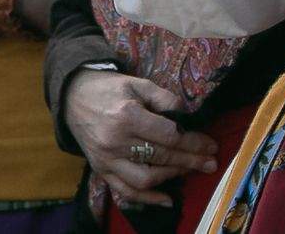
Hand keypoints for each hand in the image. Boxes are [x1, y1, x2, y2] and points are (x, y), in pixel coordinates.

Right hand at [65, 70, 217, 207]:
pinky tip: (168, 200)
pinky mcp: (101, 170)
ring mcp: (106, 160)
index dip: (193, 142)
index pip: (168, 135)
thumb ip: (166, 98)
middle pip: (161, 157)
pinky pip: (125, 191)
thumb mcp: (140, 84)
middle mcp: (115, 142)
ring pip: (145, 178)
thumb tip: (189, 117)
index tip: (211, 145)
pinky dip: (147, 199)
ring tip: (192, 170)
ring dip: (173, 176)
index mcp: (127, 116)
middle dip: (190, 160)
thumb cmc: (111, 88)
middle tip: (211, 162)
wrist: (73, 98)